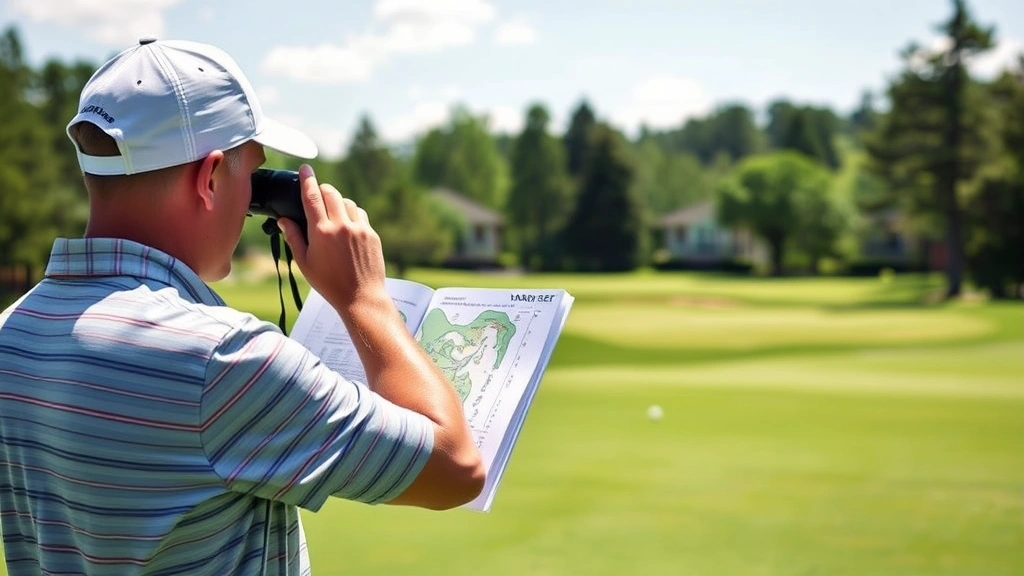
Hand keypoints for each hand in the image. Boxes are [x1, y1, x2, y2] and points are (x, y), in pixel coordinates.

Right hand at [277, 164, 387, 310]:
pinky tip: (347, 227)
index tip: (305, 168)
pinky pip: (360, 214)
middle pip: (330, 192)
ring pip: (346, 202)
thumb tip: (284, 219)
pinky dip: (351, 215)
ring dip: (337, 203)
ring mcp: (359, 228)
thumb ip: (293, 237)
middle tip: (317, 198)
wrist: (361, 297)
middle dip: (321, 190)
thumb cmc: (329, 283)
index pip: (311, 196)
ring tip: (332, 217)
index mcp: (321, 232)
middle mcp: (341, 226)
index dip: (307, 179)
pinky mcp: (371, 234)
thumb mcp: (304, 263)